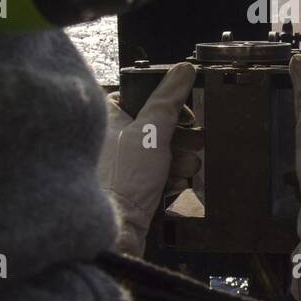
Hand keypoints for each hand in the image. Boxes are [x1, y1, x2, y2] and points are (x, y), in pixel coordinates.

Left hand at [98, 63, 197, 255]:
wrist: (116, 231)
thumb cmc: (123, 179)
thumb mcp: (151, 130)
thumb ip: (168, 99)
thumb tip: (184, 70)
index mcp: (108, 116)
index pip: (144, 97)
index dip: (168, 106)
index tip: (185, 115)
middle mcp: (111, 137)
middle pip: (157, 126)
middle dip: (180, 138)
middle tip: (193, 143)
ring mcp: (119, 164)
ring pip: (160, 152)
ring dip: (179, 160)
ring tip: (184, 168)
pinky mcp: (129, 187)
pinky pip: (157, 175)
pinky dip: (170, 178)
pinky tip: (174, 185)